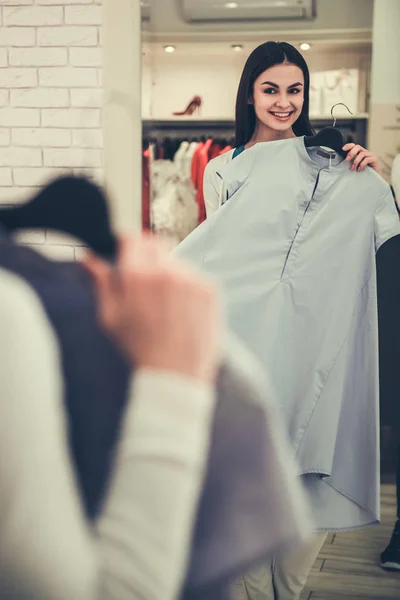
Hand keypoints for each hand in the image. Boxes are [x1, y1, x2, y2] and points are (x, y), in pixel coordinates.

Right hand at [82, 234, 220, 384]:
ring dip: (170, 274)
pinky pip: (195, 278)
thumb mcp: (111, 318)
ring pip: (177, 263)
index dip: (129, 244)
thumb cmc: (140, 349)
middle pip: (157, 244)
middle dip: (149, 256)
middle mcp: (166, 271)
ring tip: (166, 306)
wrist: (175, 375)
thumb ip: (101, 283)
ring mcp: (191, 279)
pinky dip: (188, 288)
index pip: (133, 238)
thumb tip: (87, 259)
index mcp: (137, 276)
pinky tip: (182, 312)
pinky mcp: (210, 289)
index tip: (129, 253)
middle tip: (147, 283)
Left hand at [343, 143, 378, 172]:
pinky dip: (361, 164)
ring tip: (353, 168)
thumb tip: (343, 162)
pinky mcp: (375, 159)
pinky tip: (359, 169)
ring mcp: (371, 155)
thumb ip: (351, 162)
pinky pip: (367, 159)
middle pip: (358, 147)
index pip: (354, 146)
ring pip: (362, 154)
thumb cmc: (364, 172)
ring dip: (356, 161)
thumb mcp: (355, 166)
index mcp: (360, 153)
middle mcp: (366, 152)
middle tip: (347, 160)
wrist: (373, 178)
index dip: (349, 146)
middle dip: (351, 153)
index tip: (343, 149)